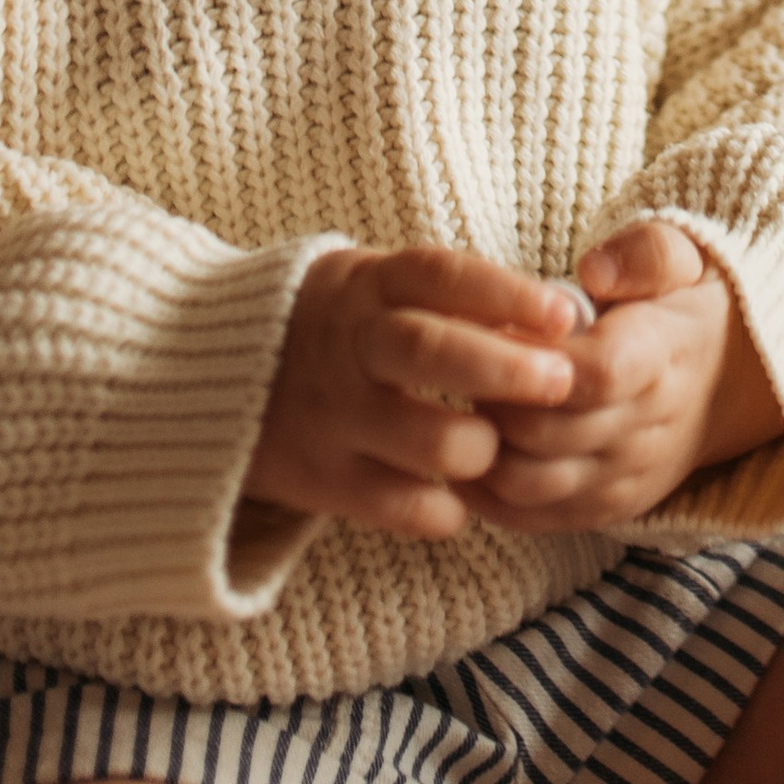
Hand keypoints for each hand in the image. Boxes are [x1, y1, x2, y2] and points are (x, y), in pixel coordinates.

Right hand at [246, 246, 583, 540]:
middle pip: (431, 352)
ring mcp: (335, 416)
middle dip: (506, 369)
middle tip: (562, 381)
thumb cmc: (338, 325)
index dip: (507, 293)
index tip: (566, 315)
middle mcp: (350, 347)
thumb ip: (450, 297)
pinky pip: (402, 506)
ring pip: (427, 439)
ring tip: (499, 446)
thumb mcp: (376, 285)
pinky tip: (461, 494)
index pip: (442, 276)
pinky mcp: (325, 480)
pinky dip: (445, 507)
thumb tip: (558, 318)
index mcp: (369, 286)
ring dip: (481, 447)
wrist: (217, 377)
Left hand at [476, 219, 780, 532]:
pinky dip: (485, 491)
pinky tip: (471, 446)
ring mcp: (623, 479)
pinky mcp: (603, 511)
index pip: (594, 373)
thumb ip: (643, 254)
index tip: (504, 325)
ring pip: (525, 483)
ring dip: (481, 445)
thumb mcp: (684, 257)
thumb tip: (593, 271)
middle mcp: (645, 429)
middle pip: (543, 433)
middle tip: (464, 358)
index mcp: (661, 357)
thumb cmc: (685, 307)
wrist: (730, 382)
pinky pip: (528, 516)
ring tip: (470, 399)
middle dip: (490, 395)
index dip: (534, 355)